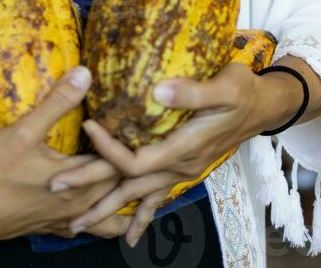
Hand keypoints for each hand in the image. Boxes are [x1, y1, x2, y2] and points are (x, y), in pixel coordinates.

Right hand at [0, 66, 130, 243]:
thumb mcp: (24, 130)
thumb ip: (56, 102)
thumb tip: (85, 73)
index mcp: (79, 182)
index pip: (122, 166)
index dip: (135, 147)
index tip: (146, 127)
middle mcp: (79, 205)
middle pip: (121, 192)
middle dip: (135, 174)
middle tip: (151, 152)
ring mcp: (66, 220)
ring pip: (108, 219)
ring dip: (123, 204)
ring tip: (139, 191)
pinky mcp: (52, 228)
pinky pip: (88, 227)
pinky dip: (101, 218)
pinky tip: (97, 210)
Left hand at [47, 61, 260, 245]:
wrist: (264, 106)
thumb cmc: (244, 91)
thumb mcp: (225, 86)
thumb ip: (192, 91)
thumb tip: (157, 90)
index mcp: (185, 147)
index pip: (138, 159)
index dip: (110, 148)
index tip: (87, 127)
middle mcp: (180, 166)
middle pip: (129, 184)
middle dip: (92, 190)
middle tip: (56, 189)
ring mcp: (181, 171)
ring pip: (138, 195)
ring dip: (107, 209)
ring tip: (76, 224)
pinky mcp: (182, 168)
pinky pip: (156, 198)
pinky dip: (140, 217)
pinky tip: (126, 235)